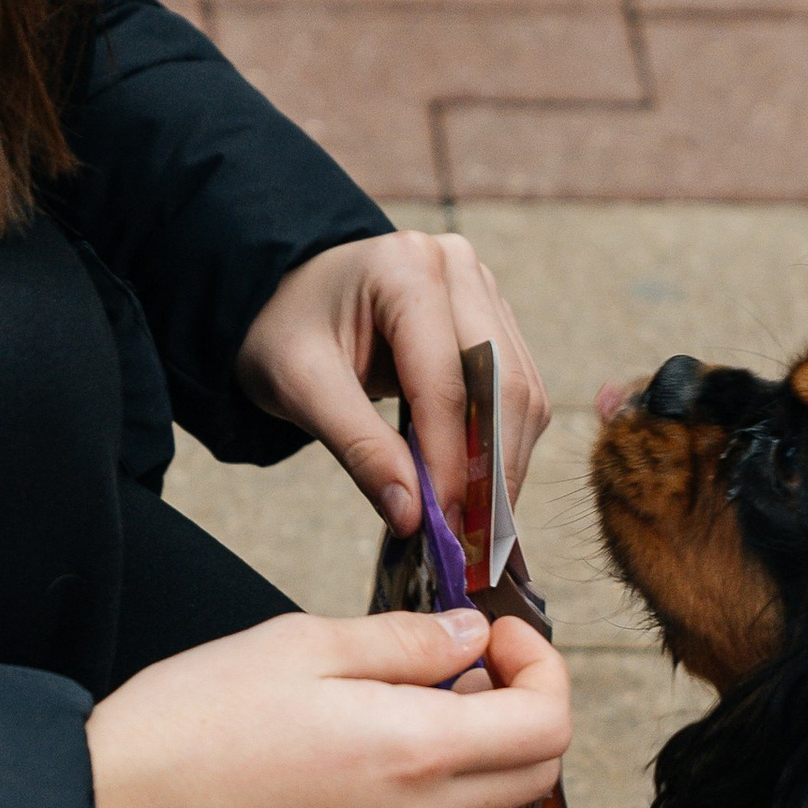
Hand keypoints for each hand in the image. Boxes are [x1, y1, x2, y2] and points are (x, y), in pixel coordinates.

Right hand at [80, 608, 570, 807]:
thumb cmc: (192, 718)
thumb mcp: (302, 644)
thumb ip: (405, 642)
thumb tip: (468, 638)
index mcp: (412, 753)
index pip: (548, 726)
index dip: (542, 670)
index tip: (493, 639)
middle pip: (530, 779)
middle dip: (519, 712)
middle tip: (460, 670)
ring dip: (461, 756)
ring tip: (389, 707)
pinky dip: (405, 797)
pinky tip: (338, 761)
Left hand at [232, 230, 550, 534]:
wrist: (286, 298)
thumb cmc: (284, 331)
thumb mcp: (300, 387)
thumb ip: (359, 448)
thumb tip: (413, 516)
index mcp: (406, 269)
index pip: (445, 381)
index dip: (450, 461)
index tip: (444, 526)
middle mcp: (458, 269)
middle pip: (504, 384)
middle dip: (493, 469)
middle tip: (477, 539)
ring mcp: (483, 292)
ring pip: (522, 392)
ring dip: (507, 462)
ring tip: (482, 524)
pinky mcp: (493, 320)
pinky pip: (517, 392)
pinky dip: (504, 445)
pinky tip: (482, 488)